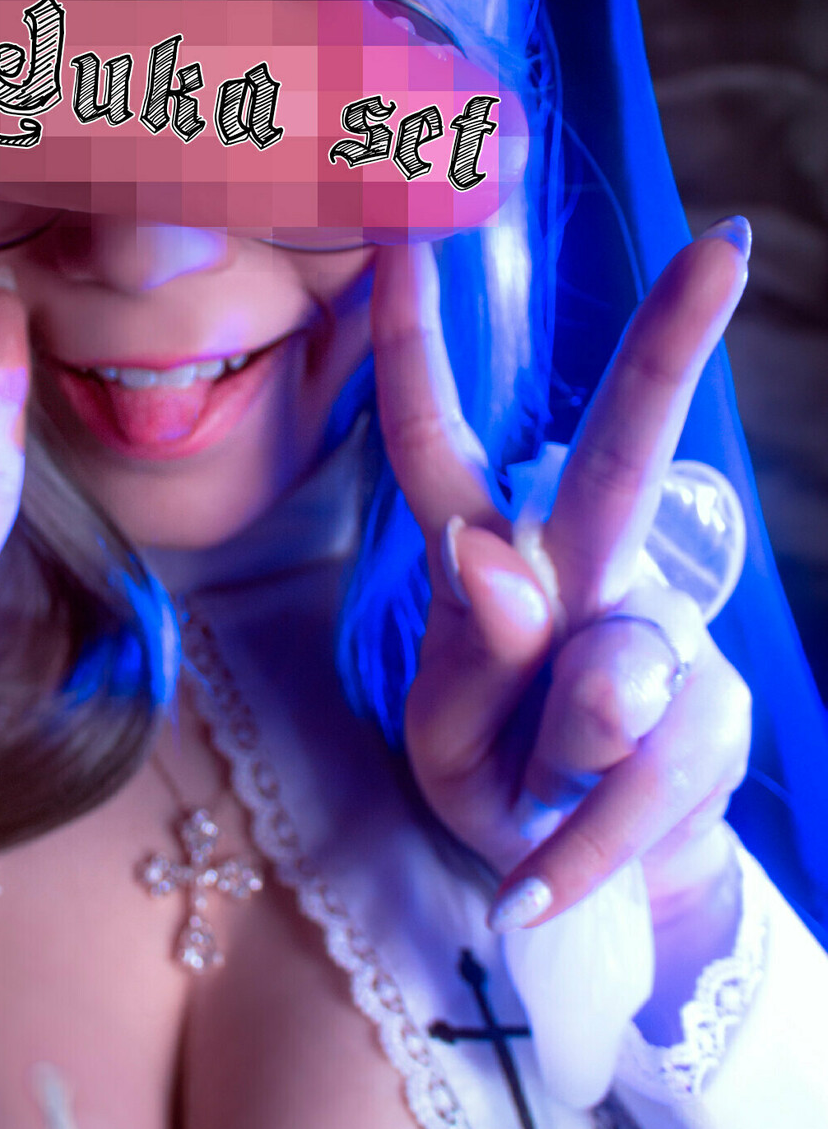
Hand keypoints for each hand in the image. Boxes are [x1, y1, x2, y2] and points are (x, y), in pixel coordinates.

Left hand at [373, 222, 752, 933]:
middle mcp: (589, 572)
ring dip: (557, 767)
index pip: (441, 447)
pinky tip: (537, 893)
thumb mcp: (449, 738)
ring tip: (527, 835)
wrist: (590, 887)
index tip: (410, 235)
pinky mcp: (714, 717)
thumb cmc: (499, 780)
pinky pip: (645, 781)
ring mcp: (662, 636)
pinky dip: (581, 849)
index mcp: (491, 559)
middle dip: (668, 355)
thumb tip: (504, 559)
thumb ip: (475, 659)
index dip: (417, 348)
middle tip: (718, 254)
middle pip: (622, 459)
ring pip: (618, 677)